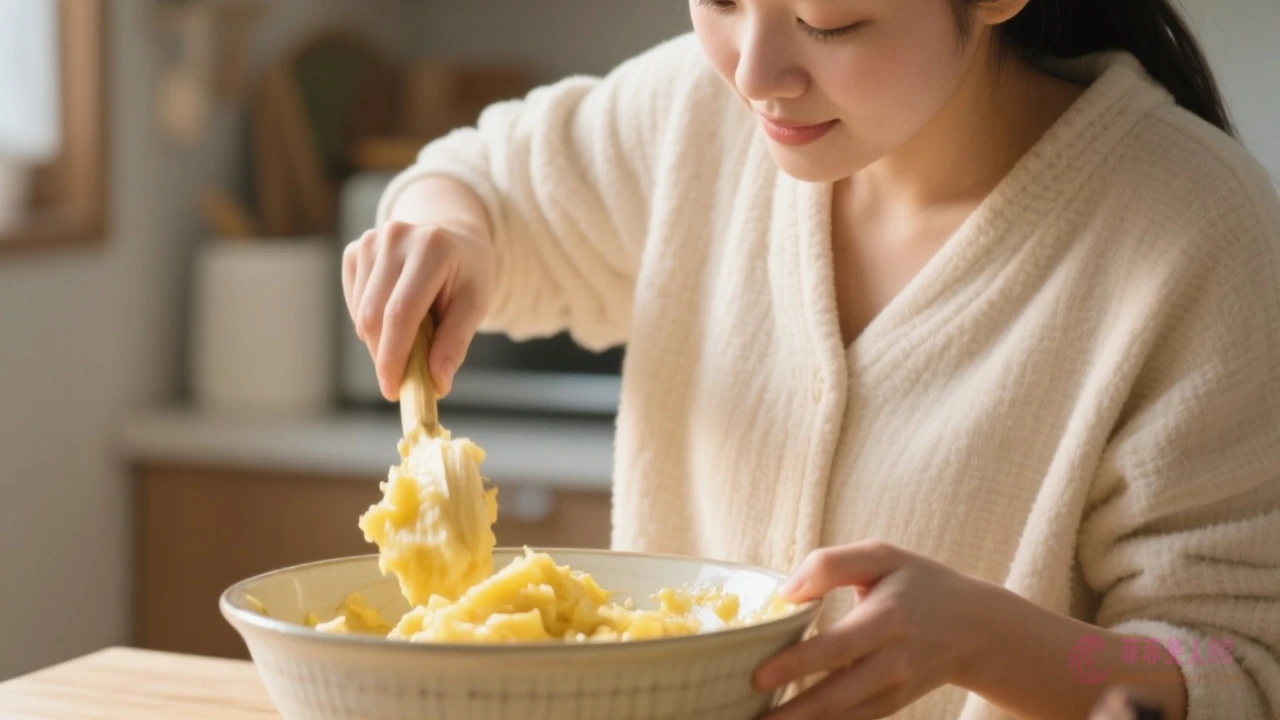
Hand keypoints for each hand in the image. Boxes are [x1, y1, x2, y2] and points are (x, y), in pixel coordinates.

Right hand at [342, 219, 493, 399]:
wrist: (453, 239)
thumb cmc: (467, 274)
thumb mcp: (475, 304)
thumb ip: (455, 342)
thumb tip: (436, 383)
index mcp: (432, 248)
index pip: (401, 313)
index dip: (393, 357)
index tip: (393, 390)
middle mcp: (395, 238)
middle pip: (374, 316)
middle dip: (385, 357)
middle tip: (401, 380)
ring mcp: (370, 241)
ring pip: (361, 313)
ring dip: (379, 341)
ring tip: (411, 337)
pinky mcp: (354, 250)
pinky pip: (353, 303)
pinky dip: (370, 323)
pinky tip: (394, 318)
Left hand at [754, 541, 994, 718]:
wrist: (977, 629)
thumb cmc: (920, 584)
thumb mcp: (882, 556)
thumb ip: (832, 564)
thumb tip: (785, 592)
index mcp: (887, 620)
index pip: (837, 648)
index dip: (796, 665)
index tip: (758, 676)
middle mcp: (892, 663)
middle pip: (836, 697)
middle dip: (791, 715)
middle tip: (750, 718)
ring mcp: (893, 691)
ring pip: (842, 719)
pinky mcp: (890, 706)